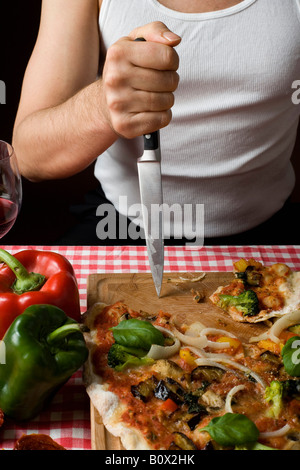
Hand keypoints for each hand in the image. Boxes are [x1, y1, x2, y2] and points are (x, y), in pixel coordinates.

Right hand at [101, 21, 180, 138]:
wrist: (104, 102)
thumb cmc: (126, 69)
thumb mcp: (136, 41)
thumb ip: (156, 31)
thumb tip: (174, 40)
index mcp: (118, 53)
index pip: (167, 56)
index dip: (173, 61)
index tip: (164, 65)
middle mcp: (115, 78)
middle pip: (169, 80)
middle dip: (171, 81)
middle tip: (159, 82)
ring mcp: (118, 104)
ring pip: (166, 101)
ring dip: (167, 99)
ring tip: (155, 95)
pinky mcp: (125, 125)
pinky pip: (162, 119)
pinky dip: (163, 115)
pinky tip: (152, 110)